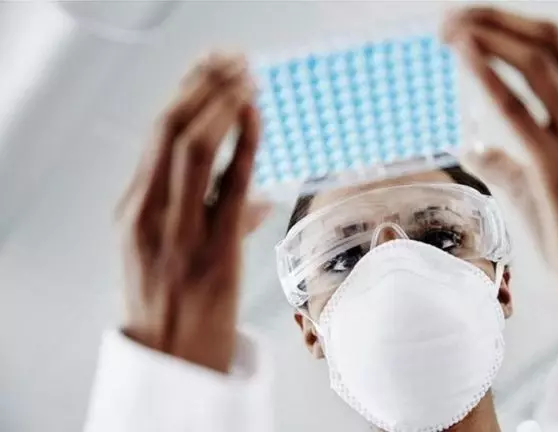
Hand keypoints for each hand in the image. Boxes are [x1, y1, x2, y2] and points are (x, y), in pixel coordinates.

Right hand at [115, 52, 270, 372]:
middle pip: (169, 130)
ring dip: (221, 104)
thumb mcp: (167, 254)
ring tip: (245, 77)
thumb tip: (256, 198)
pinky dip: (244, 143)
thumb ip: (203, 217)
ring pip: (192, 148)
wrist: (173, 359)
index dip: (184, 94)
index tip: (207, 67)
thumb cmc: (171, 304)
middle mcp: (148, 215)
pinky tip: (256, 115)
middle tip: (229, 60)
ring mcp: (178, 232)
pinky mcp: (213, 250)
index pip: (155, 136)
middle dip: (200, 87)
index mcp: (132, 211)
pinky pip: (230, 184)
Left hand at [443, 8, 557, 405]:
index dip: (509, 26)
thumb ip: (506, 162)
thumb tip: (472, 145)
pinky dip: (492, 78)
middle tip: (447, 17)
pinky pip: (523, 114)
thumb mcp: (538, 189)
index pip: (555, 49)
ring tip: (448, 27)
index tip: (468, 21)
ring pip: (538, 65)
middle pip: (546, 43)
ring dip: (488, 37)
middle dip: (494, 20)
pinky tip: (466, 56)